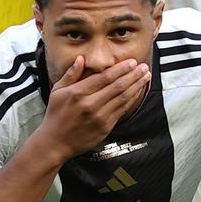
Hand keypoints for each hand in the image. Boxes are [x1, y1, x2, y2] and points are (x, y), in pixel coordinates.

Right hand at [34, 56, 151, 162]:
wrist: (55, 143)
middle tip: (143, 66)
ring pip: (123, 98)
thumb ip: (71, 74)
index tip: (131, 62)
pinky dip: (132, 99)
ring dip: (137, 85)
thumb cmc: (56, 115)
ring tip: (145, 76)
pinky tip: (137, 91)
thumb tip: (81, 59)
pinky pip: (122, 110)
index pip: (105, 77)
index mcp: (78, 93)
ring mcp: (99, 117)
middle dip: (133, 75)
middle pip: (118, 86)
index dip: (121, 69)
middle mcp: (90, 104)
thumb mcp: (57, 91)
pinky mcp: (105, 127)